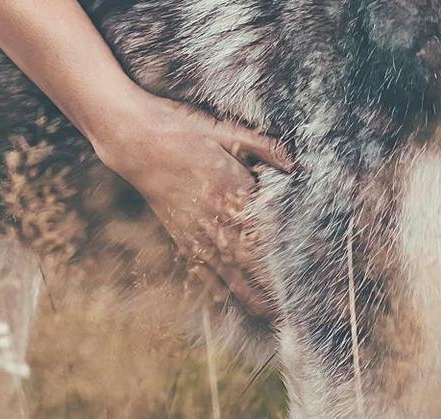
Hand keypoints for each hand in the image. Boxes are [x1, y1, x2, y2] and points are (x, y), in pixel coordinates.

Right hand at [93, 91, 293, 318]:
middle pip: (247, 254)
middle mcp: (213, 211)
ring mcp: (193, 225)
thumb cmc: (180, 130)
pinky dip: (212, 282)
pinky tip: (223, 297)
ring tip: (266, 310)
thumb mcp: (224, 130)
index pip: (264, 224)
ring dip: (246, 289)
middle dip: (269, 279)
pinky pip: (198, 261)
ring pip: (224, 264)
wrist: (134, 140)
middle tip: (290, 300)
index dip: (284, 246)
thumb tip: (292, 163)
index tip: (305, 262)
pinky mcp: (177, 230)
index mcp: (230, 184)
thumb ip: (261, 147)